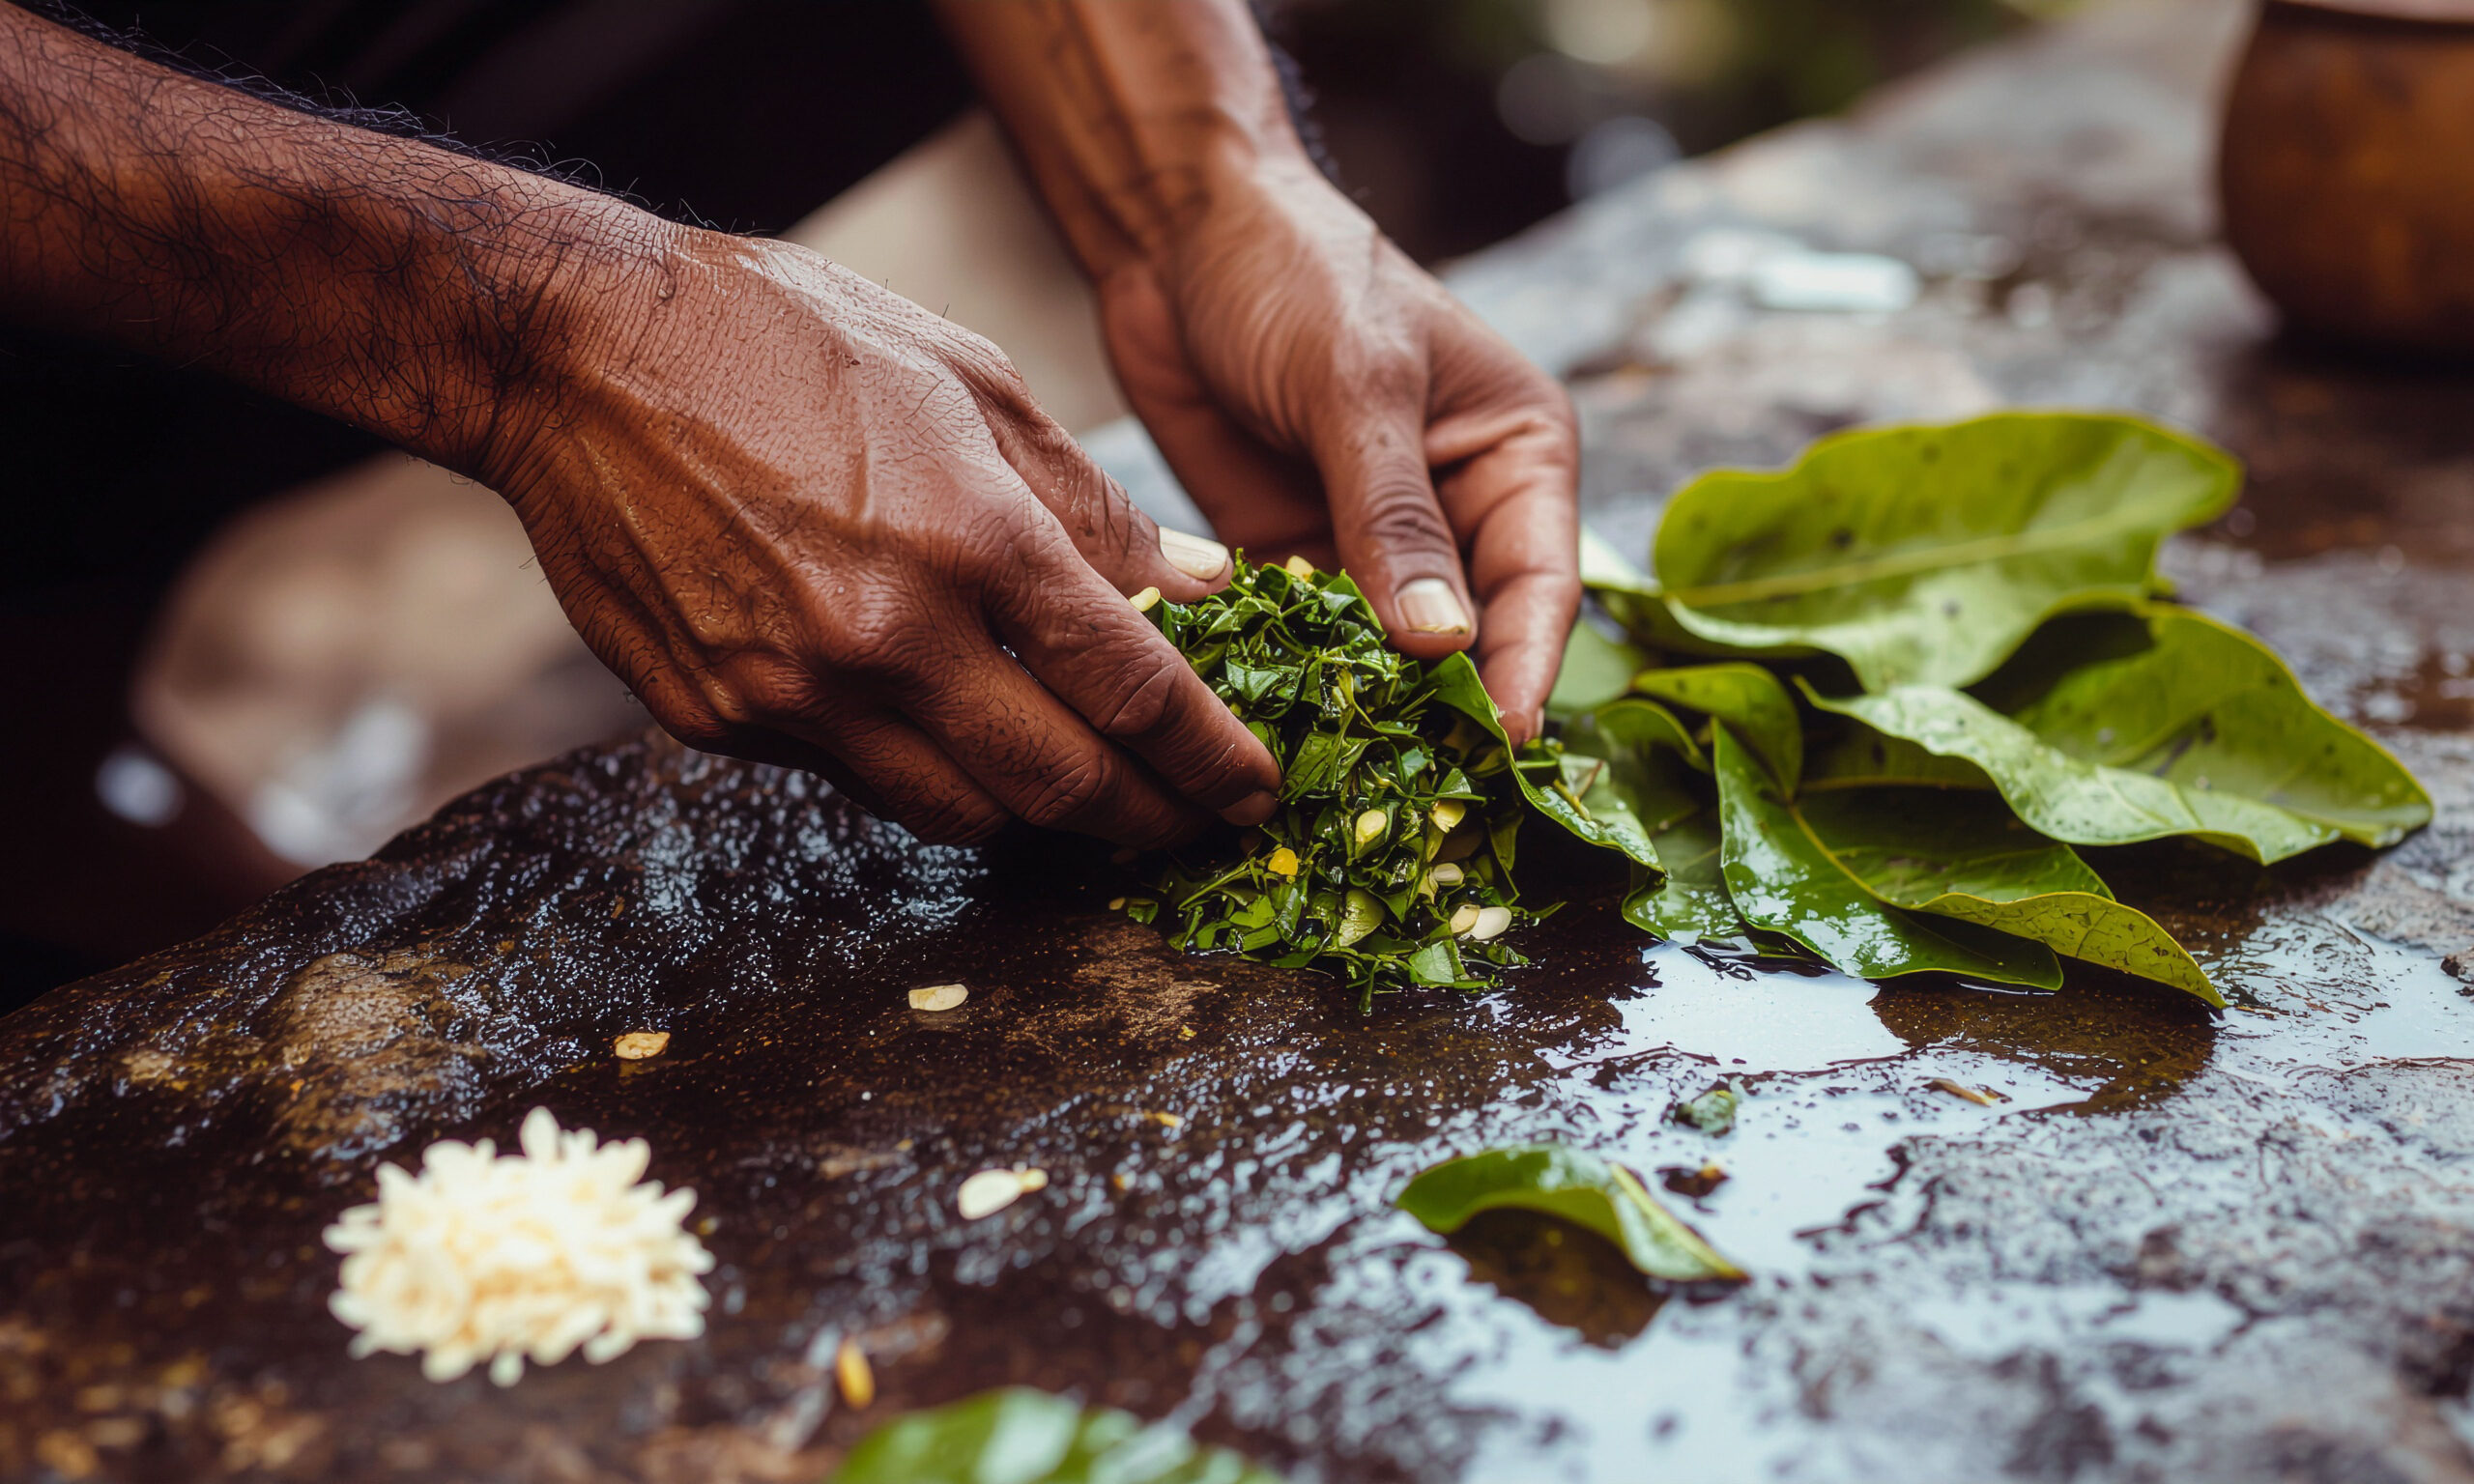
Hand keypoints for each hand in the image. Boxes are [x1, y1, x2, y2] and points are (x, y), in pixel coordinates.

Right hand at [486, 231, 1280, 845]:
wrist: (577, 355)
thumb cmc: (784, 339)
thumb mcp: (970, 381)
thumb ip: (1093, 504)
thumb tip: (1202, 590)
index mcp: (972, 537)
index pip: (1131, 690)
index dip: (1209, 755)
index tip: (1255, 787)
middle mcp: (888, 636)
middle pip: (1059, 785)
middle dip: (1147, 820)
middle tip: (1193, 826)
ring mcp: (795, 693)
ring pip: (959, 812)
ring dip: (1039, 817)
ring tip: (1086, 793)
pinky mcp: (720, 721)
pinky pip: (854, 779)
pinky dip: (921, 772)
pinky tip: (949, 736)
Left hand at [1095, 166, 1580, 742]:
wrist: (1178, 230)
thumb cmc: (1295, 273)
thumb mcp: (1356, 384)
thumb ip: (1392, 514)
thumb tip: (1441, 646)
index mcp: (1517, 458)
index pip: (1540, 590)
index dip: (1521, 676)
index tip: (1496, 751)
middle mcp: (1461, 514)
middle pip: (1473, 645)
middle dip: (1446, 718)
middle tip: (1417, 800)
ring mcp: (1376, 547)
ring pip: (1389, 660)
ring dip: (1368, 717)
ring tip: (1342, 793)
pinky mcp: (1295, 562)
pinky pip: (1308, 645)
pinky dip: (1295, 690)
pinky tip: (1269, 744)